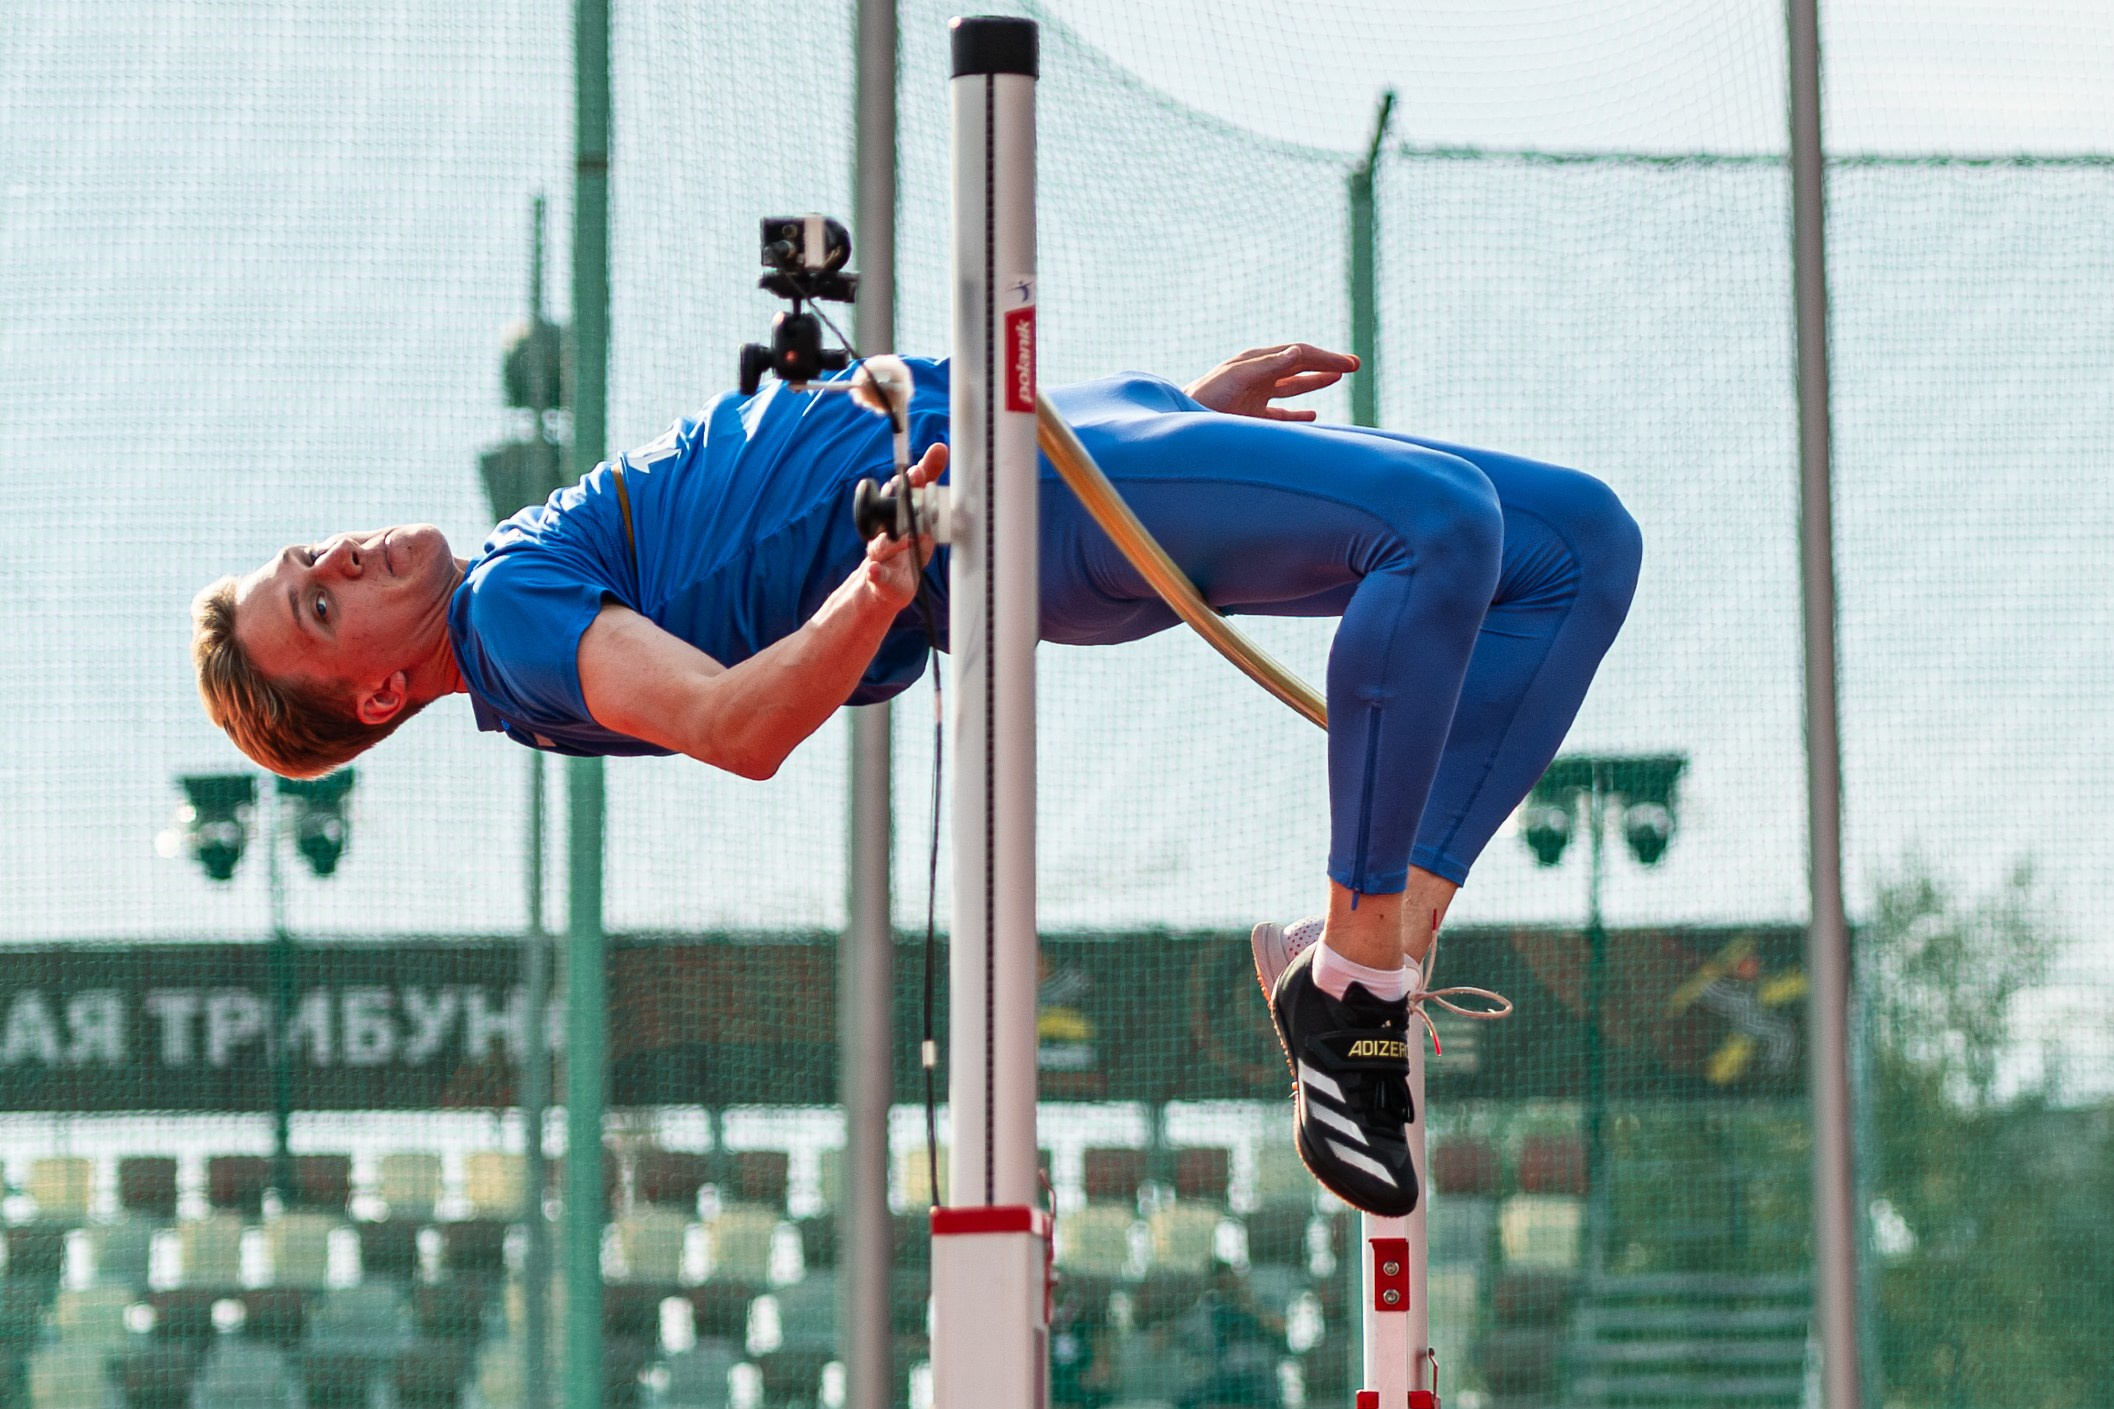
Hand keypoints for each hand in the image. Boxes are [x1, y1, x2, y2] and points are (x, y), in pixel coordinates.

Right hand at [861, 441, 947, 609]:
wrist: (885, 584)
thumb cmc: (908, 547)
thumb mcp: (923, 518)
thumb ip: (929, 487)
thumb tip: (939, 448)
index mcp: (896, 514)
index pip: (903, 492)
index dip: (913, 481)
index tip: (921, 471)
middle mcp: (884, 529)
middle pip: (890, 512)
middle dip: (900, 499)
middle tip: (914, 484)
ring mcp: (880, 554)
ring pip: (882, 544)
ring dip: (893, 540)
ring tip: (906, 537)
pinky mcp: (878, 578)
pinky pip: (874, 574)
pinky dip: (874, 572)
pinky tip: (873, 570)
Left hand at [1183, 343, 1358, 420]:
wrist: (1181, 422)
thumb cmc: (1204, 398)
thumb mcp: (1236, 378)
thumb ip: (1267, 366)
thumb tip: (1298, 351)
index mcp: (1257, 361)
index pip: (1299, 354)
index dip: (1326, 357)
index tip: (1350, 365)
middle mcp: (1259, 376)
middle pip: (1300, 366)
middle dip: (1327, 365)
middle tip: (1355, 366)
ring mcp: (1256, 396)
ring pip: (1294, 387)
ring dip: (1316, 382)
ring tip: (1339, 377)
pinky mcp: (1251, 418)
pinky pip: (1282, 414)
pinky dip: (1299, 414)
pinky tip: (1312, 415)